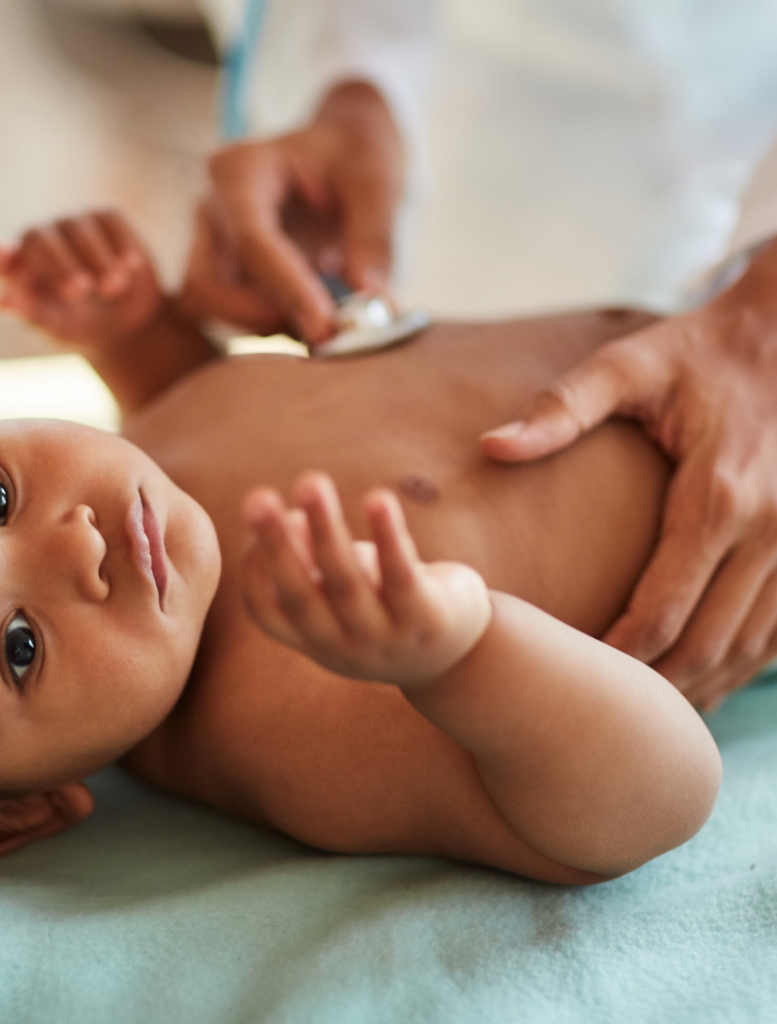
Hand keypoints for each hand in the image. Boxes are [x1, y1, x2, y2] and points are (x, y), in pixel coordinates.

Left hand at [0, 209, 162, 353]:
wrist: (127, 327)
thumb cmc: (80, 329)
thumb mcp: (58, 329)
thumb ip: (32, 315)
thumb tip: (0, 302)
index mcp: (14, 272)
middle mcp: (38, 241)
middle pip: (37, 238)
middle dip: (59, 264)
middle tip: (80, 292)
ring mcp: (71, 226)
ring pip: (77, 228)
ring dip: (97, 259)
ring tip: (113, 289)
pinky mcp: (105, 219)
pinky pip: (108, 220)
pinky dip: (119, 244)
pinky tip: (129, 267)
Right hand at [179, 81, 402, 344]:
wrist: (341, 153)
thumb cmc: (354, 154)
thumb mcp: (375, 180)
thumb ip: (373, 238)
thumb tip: (369, 298)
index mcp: (242, 171)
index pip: (251, 242)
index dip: (287, 289)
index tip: (326, 326)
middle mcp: (213, 210)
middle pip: (207, 285)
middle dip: (260, 317)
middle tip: (323, 333)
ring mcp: (211, 246)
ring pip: (210, 308)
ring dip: (264, 327)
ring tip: (324, 326)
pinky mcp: (222, 276)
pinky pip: (227, 318)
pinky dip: (267, 329)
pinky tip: (309, 324)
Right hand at [242, 471, 491, 686]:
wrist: (460, 656)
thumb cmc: (387, 606)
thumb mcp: (344, 589)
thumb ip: (313, 561)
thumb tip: (288, 518)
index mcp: (313, 640)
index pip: (267, 610)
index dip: (254, 565)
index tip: (256, 514)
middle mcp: (342, 647)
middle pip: (300, 596)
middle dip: (277, 544)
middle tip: (256, 498)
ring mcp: (384, 639)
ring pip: (347, 583)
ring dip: (326, 530)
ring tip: (310, 482)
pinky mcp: (427, 621)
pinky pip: (401, 575)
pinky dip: (387, 537)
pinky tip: (378, 498)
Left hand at [481, 240, 776, 707]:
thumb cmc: (701, 351)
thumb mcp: (630, 365)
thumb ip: (562, 409)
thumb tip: (492, 447)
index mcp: (717, 496)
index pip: (662, 609)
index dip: (617, 655)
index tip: (574, 678)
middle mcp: (770, 531)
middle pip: (707, 644)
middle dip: (654, 687)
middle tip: (601, 715)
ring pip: (751, 649)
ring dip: (700, 688)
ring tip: (646, 716)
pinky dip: (742, 666)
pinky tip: (703, 680)